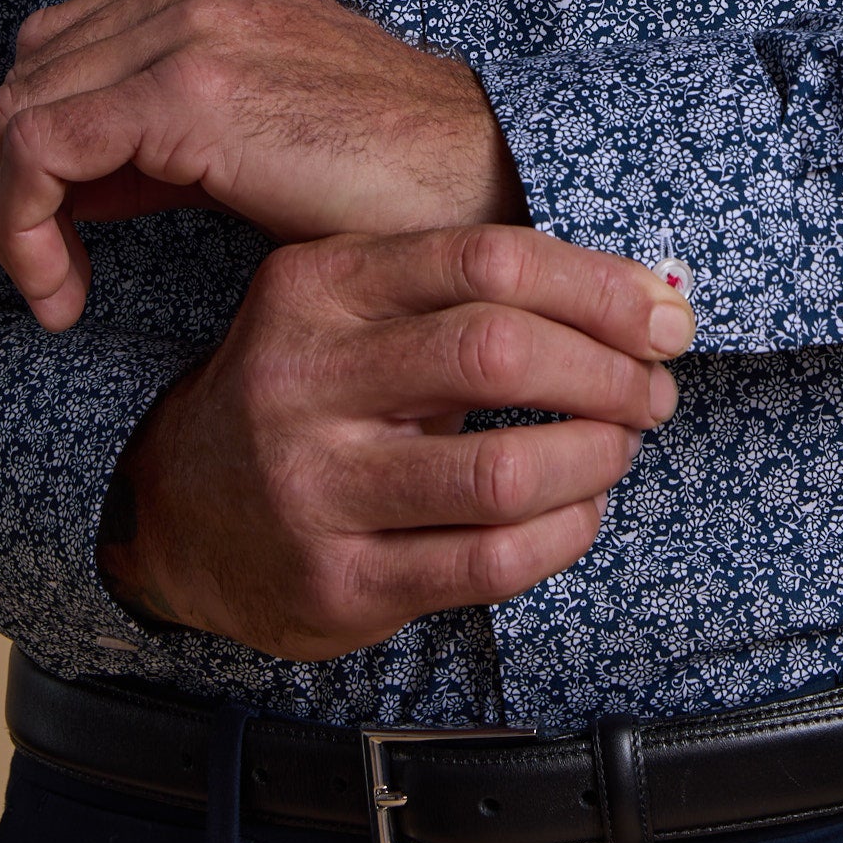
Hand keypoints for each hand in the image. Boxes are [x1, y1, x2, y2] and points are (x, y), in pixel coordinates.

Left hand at [0, 0, 521, 329]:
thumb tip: (67, 184)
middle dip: (22, 181)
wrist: (480, 181)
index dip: (45, 145)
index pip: (65, 46)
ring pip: (19, 111)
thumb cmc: (389, 181)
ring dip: (18, 215)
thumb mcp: (258, 135)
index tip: (72, 238)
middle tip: (59, 272)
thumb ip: (164, 137)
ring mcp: (193, 26)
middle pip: (31, 72)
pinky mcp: (188, 89)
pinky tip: (67, 295)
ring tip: (62, 291)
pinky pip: (40, 151)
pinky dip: (26, 230)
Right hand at [98, 226, 694, 655]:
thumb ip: (465, 290)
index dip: (596, 286)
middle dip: (608, 372)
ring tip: (619, 446)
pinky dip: (564, 534)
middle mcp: (302, 380)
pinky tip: (581, 511)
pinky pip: (487, 563)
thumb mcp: (350, 309)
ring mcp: (312, 489)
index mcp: (315, 286)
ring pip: (501, 472)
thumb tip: (645, 294)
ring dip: (595, 457)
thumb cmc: (309, 392)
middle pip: (497, 353)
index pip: (485, 259)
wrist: (180, 514)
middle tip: (654, 387)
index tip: (662, 312)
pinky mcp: (336, 583)